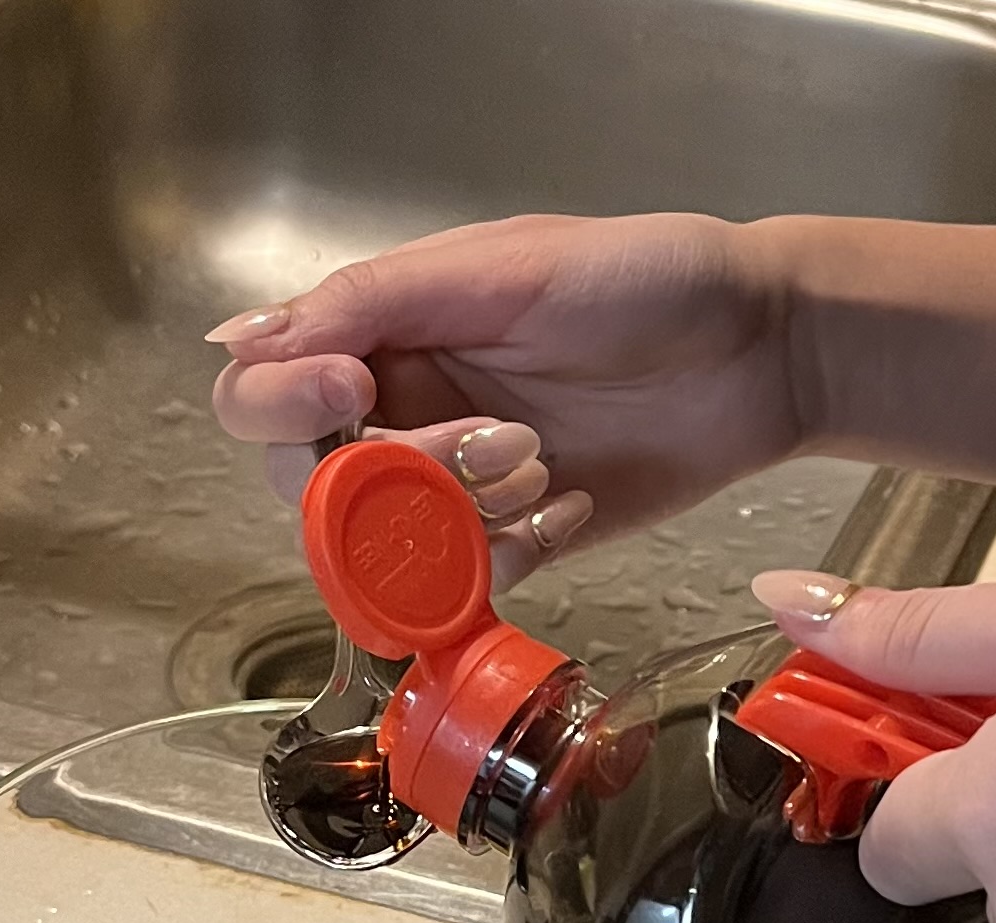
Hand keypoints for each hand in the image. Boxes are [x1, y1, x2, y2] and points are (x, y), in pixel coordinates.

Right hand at [208, 212, 801, 589]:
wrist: (757, 349)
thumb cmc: (641, 279)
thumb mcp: (499, 267)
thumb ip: (369, 303)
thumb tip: (237, 341)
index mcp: (384, 335)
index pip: (263, 394)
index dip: (287, 409)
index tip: (354, 393)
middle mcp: (403, 414)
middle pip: (314, 488)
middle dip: (390, 477)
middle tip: (491, 438)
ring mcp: (456, 486)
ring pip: (386, 546)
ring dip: (460, 516)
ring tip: (543, 461)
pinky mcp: (511, 540)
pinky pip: (462, 583)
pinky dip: (511, 552)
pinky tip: (572, 498)